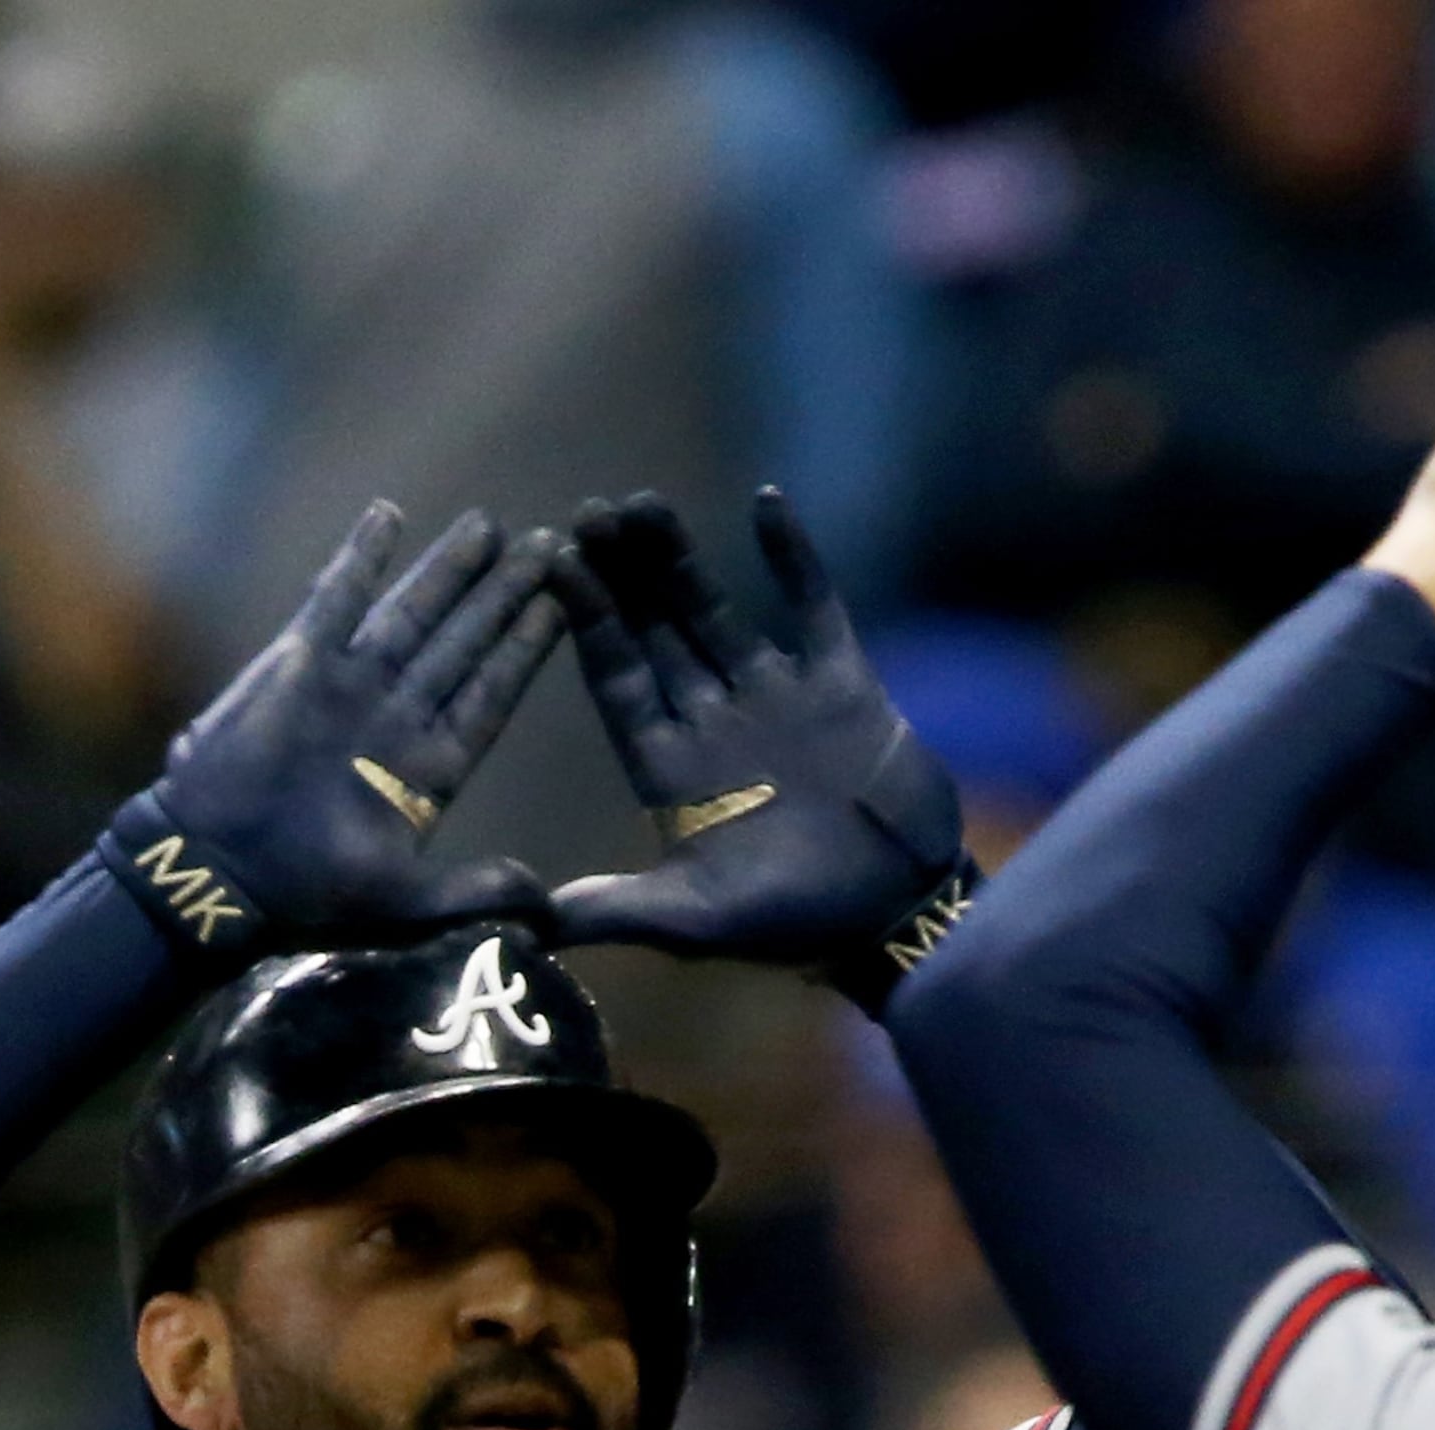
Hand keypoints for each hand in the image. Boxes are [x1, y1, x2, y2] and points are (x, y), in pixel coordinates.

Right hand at [108, 502, 564, 955]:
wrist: (216, 869)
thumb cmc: (306, 891)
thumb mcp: (405, 900)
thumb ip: (474, 891)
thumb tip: (542, 905)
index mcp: (428, 768)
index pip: (491, 695)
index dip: (526, 652)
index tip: (565, 607)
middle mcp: (395, 716)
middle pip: (463, 642)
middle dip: (502, 595)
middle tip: (549, 544)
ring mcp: (349, 686)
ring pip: (411, 613)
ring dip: (448, 569)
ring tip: (489, 524)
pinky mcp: (298, 664)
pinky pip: (335, 599)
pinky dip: (361, 557)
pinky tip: (389, 514)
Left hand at [543, 489, 968, 1010]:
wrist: (901, 911)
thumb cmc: (798, 919)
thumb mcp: (699, 920)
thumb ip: (622, 909)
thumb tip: (532, 922)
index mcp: (671, 771)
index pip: (617, 683)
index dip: (588, 625)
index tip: (557, 565)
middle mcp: (714, 724)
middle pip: (657, 635)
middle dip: (624, 578)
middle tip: (589, 512)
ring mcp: (776, 699)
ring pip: (718, 613)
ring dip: (683, 561)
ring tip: (645, 503)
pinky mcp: (842, 685)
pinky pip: (813, 608)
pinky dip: (794, 559)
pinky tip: (767, 502)